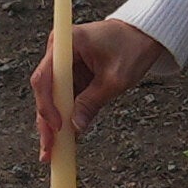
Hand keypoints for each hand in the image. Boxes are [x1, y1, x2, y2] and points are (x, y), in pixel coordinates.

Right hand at [36, 17, 170, 157]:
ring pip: (51, 100)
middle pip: (44, 91)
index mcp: (66, 43)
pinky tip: (62, 142)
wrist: (143, 35)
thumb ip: (93, 102)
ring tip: (51, 152)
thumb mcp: (115, 79)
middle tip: (48, 150)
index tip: (57, 127)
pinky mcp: (71, 77)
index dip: (47, 105)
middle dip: (46, 122)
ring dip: (51, 125)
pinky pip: (63, 100)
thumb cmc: (132, 49)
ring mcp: (63, 65)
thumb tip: (76, 128)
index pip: (45, 78)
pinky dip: (63, 119)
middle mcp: (58, 52)